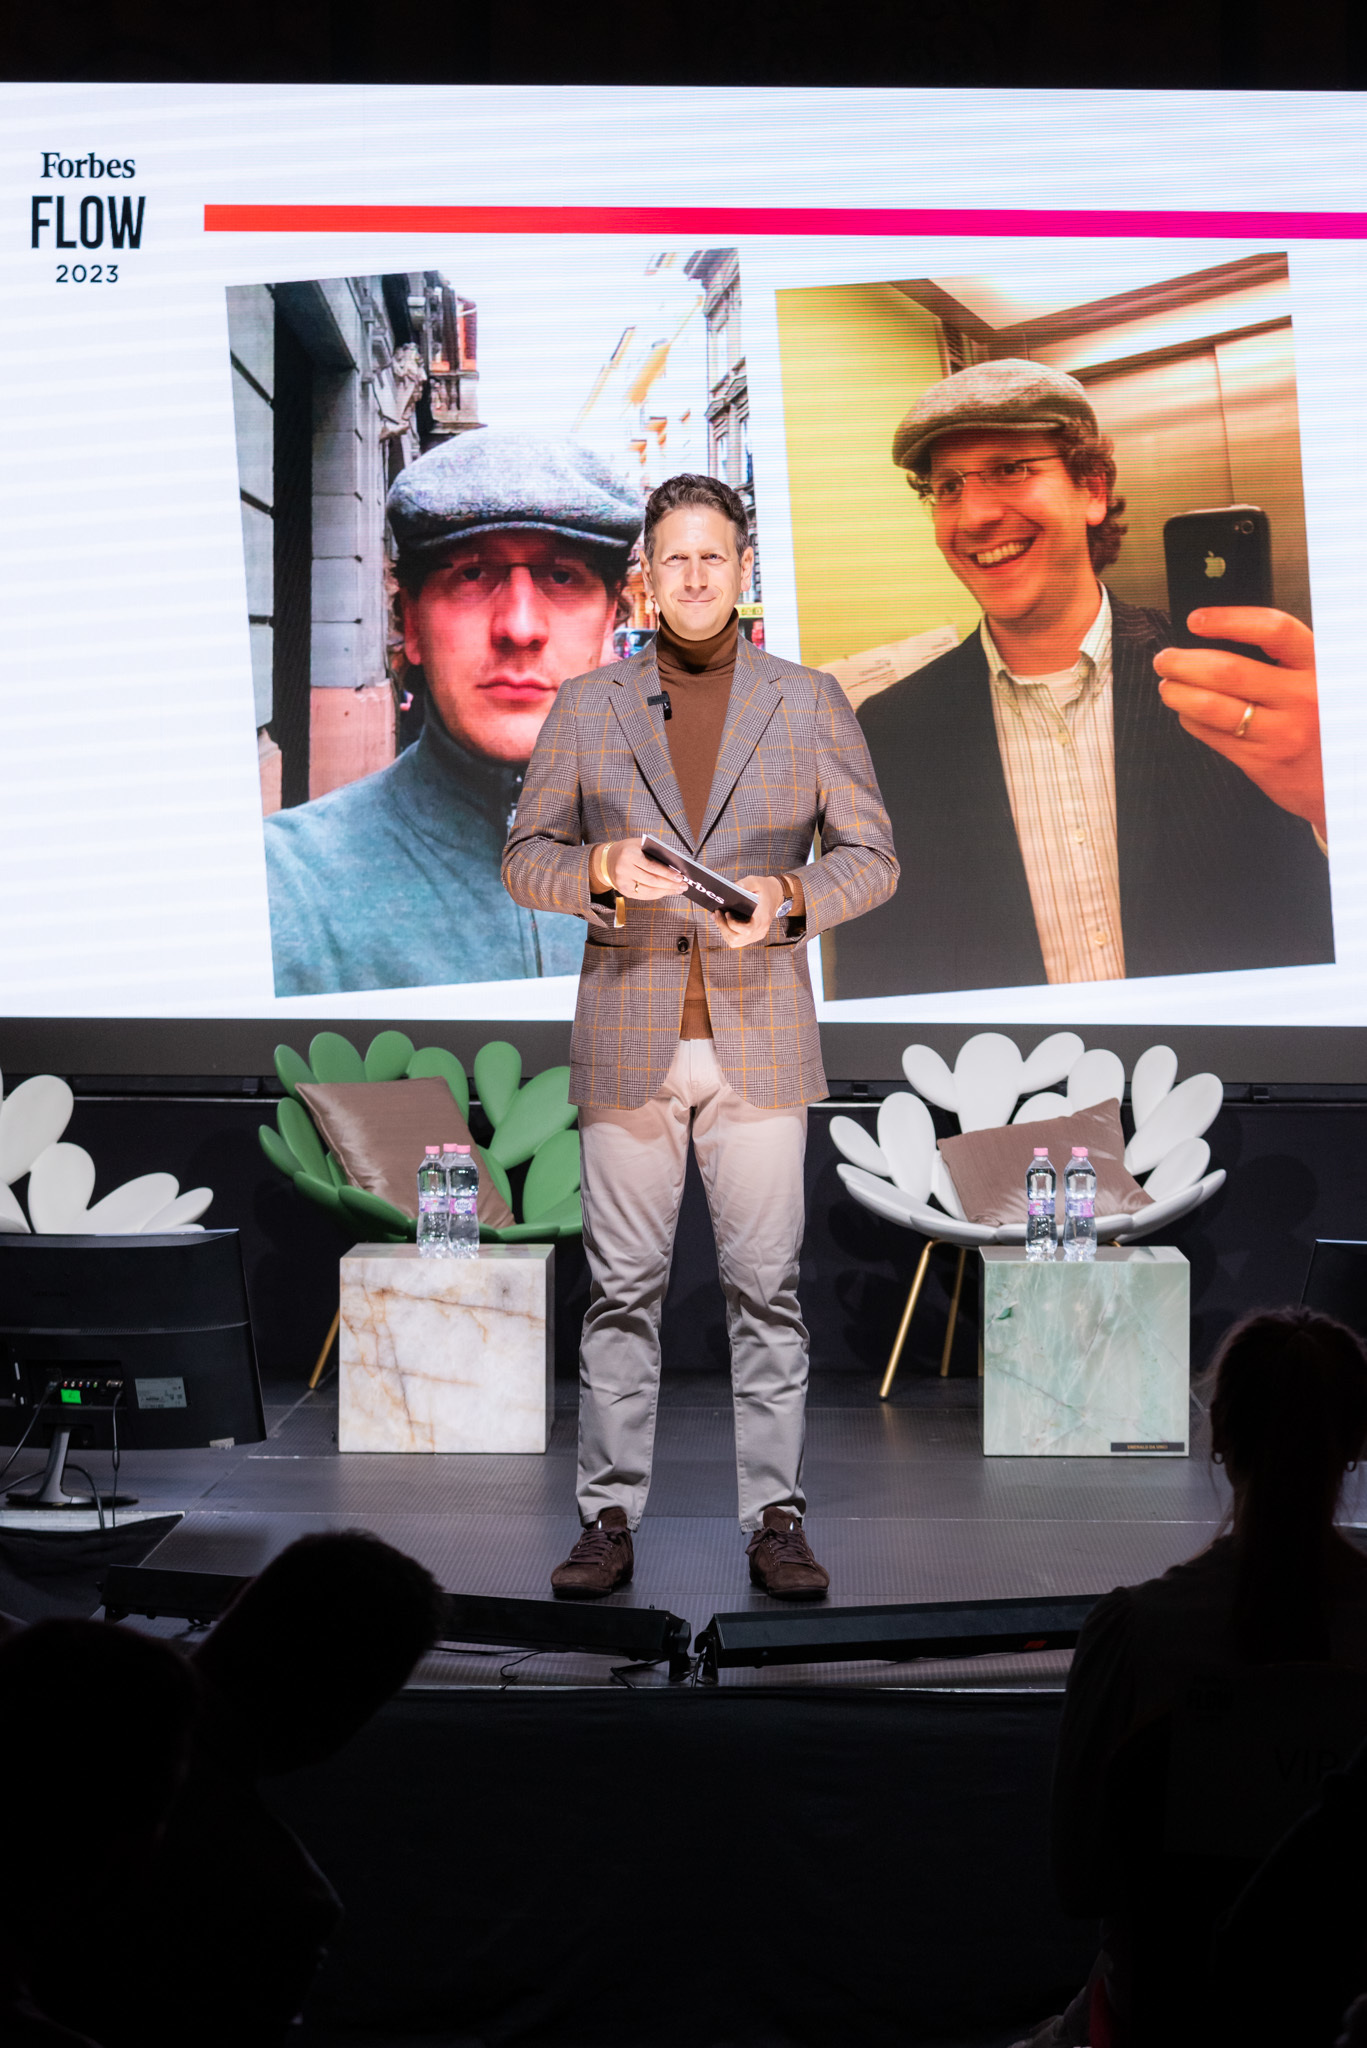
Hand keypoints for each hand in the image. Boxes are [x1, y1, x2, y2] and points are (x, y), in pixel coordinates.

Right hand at [603, 837, 687, 901]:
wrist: (607, 860)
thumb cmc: (628, 850)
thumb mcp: (639, 845)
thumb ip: (654, 853)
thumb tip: (674, 865)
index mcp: (629, 854)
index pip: (652, 866)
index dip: (667, 873)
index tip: (680, 876)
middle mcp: (624, 869)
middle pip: (652, 880)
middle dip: (670, 884)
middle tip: (683, 885)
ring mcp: (623, 882)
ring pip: (649, 890)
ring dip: (666, 891)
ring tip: (677, 890)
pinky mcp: (623, 891)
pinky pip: (643, 896)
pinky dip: (657, 894)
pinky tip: (666, 892)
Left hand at [712, 874, 785, 949]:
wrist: (775, 894)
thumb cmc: (765, 889)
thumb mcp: (756, 881)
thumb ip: (746, 884)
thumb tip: (734, 888)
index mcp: (762, 919)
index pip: (746, 930)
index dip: (732, 924)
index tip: (727, 912)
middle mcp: (760, 930)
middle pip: (736, 938)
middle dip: (723, 927)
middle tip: (717, 913)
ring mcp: (756, 935)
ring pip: (734, 941)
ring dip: (723, 930)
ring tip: (718, 917)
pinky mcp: (752, 935)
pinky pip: (736, 940)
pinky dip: (727, 932)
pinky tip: (724, 922)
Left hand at [1153, 609, 1324, 838]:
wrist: (1345, 780)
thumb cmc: (1325, 721)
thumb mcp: (1319, 679)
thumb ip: (1283, 659)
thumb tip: (1219, 639)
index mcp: (1319, 666)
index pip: (1272, 630)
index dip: (1228, 620)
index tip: (1196, 620)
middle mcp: (1303, 698)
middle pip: (1228, 671)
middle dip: (1185, 662)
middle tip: (1166, 659)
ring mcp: (1282, 733)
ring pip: (1212, 706)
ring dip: (1178, 693)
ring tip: (1168, 686)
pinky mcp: (1263, 762)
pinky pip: (1213, 735)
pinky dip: (1191, 720)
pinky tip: (1188, 712)